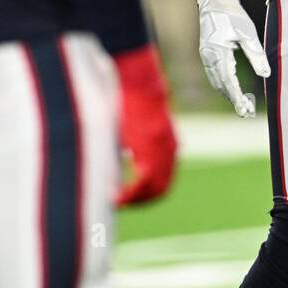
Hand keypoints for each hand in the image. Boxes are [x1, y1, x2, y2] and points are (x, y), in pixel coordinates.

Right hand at [114, 44, 176, 204]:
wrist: (139, 83)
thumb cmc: (133, 99)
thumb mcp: (136, 124)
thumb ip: (136, 141)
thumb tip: (122, 154)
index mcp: (168, 146)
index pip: (163, 178)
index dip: (147, 192)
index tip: (129, 196)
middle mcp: (170, 151)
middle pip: (162, 189)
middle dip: (141, 200)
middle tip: (122, 204)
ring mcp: (163, 152)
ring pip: (156, 189)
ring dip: (136, 200)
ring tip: (118, 203)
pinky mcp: (152, 150)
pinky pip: (145, 182)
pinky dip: (132, 194)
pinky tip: (117, 198)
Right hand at [195, 0, 269, 117]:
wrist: (215, 2)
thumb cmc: (233, 16)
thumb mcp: (248, 34)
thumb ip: (256, 55)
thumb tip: (266, 75)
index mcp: (218, 52)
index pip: (228, 81)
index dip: (236, 97)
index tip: (245, 109)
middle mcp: (209, 57)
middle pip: (221, 85)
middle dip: (234, 100)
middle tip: (247, 112)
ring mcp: (206, 56)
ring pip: (216, 82)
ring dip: (228, 94)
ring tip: (243, 106)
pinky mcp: (207, 54)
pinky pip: (215, 75)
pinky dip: (223, 85)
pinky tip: (232, 91)